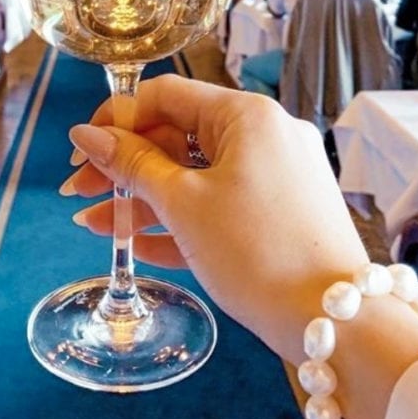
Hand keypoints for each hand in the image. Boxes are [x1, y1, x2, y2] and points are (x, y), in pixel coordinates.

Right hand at [62, 76, 366, 367]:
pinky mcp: (281, 213)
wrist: (338, 322)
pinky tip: (135, 244)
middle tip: (79, 194)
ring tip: (97, 226)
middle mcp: (266, 134)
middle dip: (125, 167)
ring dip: (145, 199)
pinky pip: (220, 204)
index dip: (116, 120)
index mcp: (246, 114)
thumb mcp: (184, 204)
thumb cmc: (259, 252)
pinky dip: (180, 219)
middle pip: (178, 136)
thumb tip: (86, 135)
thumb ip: (131, 165)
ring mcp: (277, 174)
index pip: (166, 96)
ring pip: (196, 176)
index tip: (81, 152)